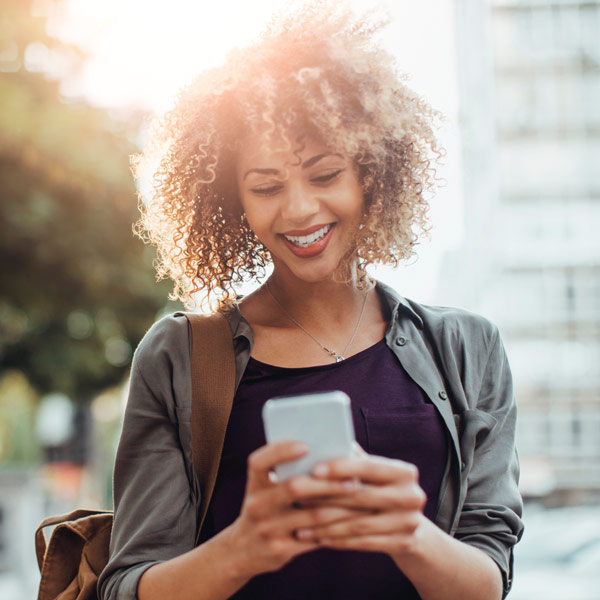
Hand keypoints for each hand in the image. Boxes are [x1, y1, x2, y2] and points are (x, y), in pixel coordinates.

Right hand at [224, 441, 368, 577]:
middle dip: (328, 483)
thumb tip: (327, 452)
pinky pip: (316, 538)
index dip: (281, 451)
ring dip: (341, 507)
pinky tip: (353, 521)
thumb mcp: (264, 489)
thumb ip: (285, 472)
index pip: (261, 462)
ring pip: (312, 515)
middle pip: (295, 487)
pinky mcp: (281, 550)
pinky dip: (337, 528)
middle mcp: (257, 505)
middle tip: (353, 479)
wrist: (242, 550)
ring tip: (361, 499)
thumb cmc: (265, 508)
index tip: (306, 445)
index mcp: (254, 483)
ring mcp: (268, 529)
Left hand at [293, 446, 426, 559]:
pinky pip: (363, 543)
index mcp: (404, 472)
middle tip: (297, 497)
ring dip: (326, 524)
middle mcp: (411, 496)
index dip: (341, 467)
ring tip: (300, 524)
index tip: (314, 469)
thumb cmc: (382, 492)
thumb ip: (355, 460)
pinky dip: (339, 540)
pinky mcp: (404, 544)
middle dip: (326, 497)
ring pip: (359, 524)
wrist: (413, 529)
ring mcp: (409, 522)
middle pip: (361, 497)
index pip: (368, 467)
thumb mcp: (376, 475)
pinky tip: (318, 538)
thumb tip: (322, 440)